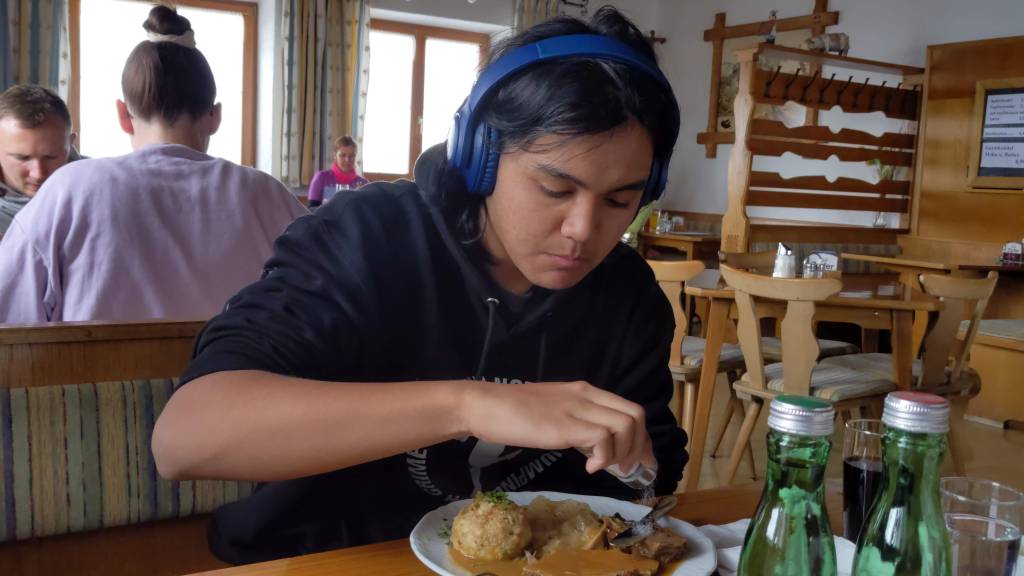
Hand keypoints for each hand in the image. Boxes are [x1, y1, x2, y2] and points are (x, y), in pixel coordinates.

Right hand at [459, 380, 654, 475]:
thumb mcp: (553, 410)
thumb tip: (592, 442)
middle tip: (627, 469)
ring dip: (623, 453)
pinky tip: (588, 469)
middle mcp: (587, 396)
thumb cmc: (511, 410)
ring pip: (626, 426)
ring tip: (604, 468)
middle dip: (639, 446)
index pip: (629, 408)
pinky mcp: (565, 426)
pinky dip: (603, 459)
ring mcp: (577, 409)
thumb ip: (575, 420)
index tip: (637, 459)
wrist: (483, 405)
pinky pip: (602, 440)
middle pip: (636, 415)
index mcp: (585, 391)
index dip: (641, 437)